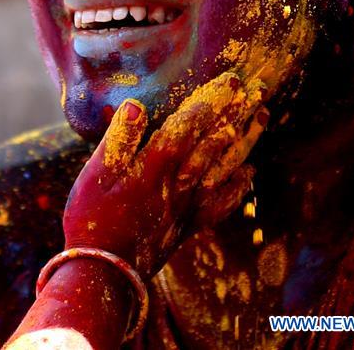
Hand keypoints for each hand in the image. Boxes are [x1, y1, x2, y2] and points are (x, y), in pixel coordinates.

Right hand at [63, 72, 268, 279]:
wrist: (105, 271)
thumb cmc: (92, 218)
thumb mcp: (95, 174)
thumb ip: (119, 139)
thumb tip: (135, 104)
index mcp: (153, 167)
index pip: (187, 127)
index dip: (208, 104)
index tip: (228, 82)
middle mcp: (178, 183)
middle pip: (213, 143)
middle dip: (234, 113)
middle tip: (255, 89)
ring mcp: (188, 206)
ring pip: (224, 167)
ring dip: (245, 140)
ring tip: (261, 116)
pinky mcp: (189, 225)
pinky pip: (221, 204)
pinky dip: (238, 187)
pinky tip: (249, 173)